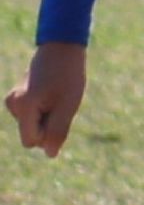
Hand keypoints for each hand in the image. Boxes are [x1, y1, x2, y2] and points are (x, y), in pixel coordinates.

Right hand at [7, 43, 86, 157]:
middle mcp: (13, 105)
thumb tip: (49, 154)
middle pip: (32, 136)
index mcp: (23, 107)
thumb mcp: (68, 107)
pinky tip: (52, 95)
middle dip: (48, 127)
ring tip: (57, 97)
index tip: (59, 114)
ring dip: (48, 118)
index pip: (32, 141)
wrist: (61, 50)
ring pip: (33, 127)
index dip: (49, 135)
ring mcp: (13, 102)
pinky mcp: (17, 99)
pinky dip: (45, 112)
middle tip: (60, 104)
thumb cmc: (68, 77)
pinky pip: (33, 118)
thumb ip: (57, 131)